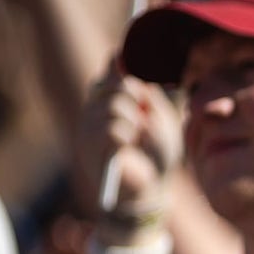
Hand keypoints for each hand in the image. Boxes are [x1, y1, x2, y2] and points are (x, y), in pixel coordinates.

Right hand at [76, 59, 180, 242]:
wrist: (150, 187)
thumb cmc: (157, 154)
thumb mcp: (163, 122)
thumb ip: (153, 99)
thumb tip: (141, 82)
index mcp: (113, 98)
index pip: (111, 70)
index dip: (123, 66)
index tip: (141, 77)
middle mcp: (96, 108)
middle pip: (111, 83)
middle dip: (134, 94)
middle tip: (144, 114)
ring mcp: (89, 126)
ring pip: (111, 105)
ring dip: (134, 119)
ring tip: (138, 135)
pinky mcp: (89, 146)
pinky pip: (110, 129)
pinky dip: (128, 134)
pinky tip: (130, 144)